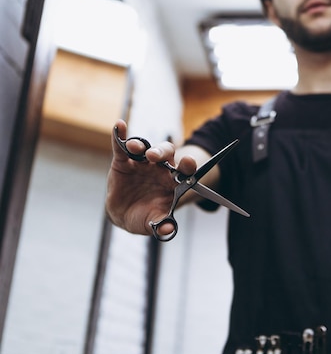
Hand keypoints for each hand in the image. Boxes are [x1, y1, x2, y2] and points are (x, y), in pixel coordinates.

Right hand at [105, 119, 196, 235]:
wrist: (126, 215)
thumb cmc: (146, 216)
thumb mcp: (154, 222)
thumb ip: (162, 224)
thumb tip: (169, 229)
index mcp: (172, 181)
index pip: (184, 169)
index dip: (187, 165)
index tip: (188, 162)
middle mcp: (159, 168)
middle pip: (165, 154)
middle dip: (162, 153)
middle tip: (155, 157)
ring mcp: (141, 164)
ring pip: (145, 149)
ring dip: (141, 146)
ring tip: (135, 148)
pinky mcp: (123, 162)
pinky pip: (121, 147)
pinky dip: (120, 136)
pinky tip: (119, 125)